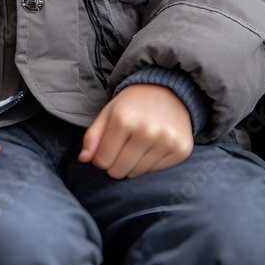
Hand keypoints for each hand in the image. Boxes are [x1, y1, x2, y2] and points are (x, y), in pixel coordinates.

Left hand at [79, 84, 193, 178]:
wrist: (169, 90)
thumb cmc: (134, 104)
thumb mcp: (108, 112)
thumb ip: (93, 136)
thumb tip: (83, 159)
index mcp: (124, 119)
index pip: (102, 160)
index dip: (101, 158)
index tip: (108, 148)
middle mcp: (146, 131)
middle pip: (119, 170)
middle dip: (115, 164)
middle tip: (122, 149)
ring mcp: (166, 141)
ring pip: (137, 173)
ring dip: (133, 165)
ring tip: (138, 146)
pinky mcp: (181, 149)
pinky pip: (156, 171)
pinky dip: (150, 164)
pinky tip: (153, 147)